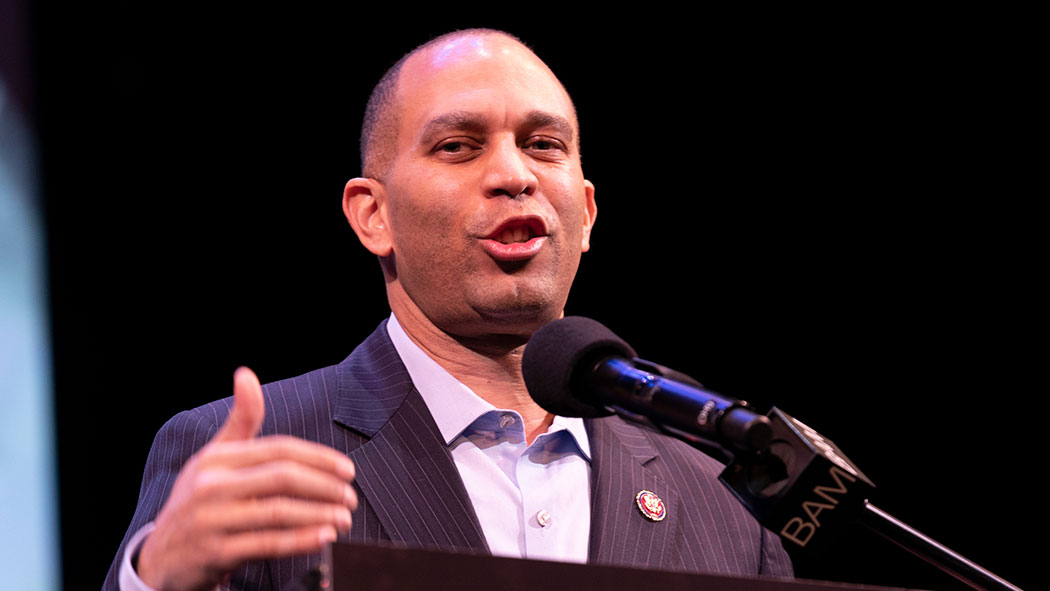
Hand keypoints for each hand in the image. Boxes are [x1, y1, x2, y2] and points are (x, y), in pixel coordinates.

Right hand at [137, 367, 356, 590]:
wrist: (161, 556)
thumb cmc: (198, 501)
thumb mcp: (214, 458)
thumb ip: (241, 420)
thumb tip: (246, 373)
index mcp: (217, 459)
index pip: (279, 449)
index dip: (319, 458)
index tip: (347, 470)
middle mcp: (211, 486)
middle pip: (282, 478)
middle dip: (324, 487)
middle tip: (350, 497)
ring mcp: (212, 520)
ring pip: (278, 512)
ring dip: (318, 514)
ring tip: (344, 518)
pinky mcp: (215, 553)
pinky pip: (266, 544)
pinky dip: (300, 541)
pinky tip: (324, 537)